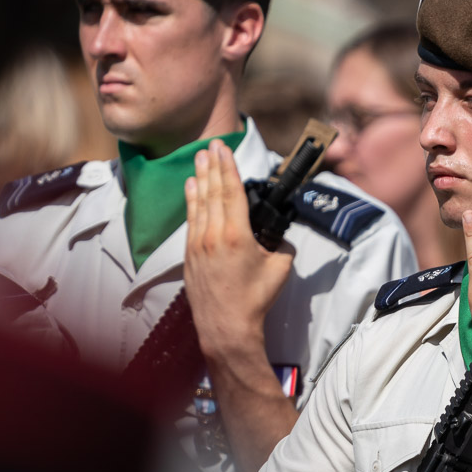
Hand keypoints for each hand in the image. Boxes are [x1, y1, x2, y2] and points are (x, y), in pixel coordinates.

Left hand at [183, 138, 295, 357]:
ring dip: (200, 178)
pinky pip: (191, 219)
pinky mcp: (190, 255)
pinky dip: (191, 200)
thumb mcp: (280, 269)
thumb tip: (278, 238)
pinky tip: (190, 187)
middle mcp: (214, 235)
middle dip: (212, 166)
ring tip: (198, 158)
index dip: (228, 168)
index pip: (233, 192)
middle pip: (213, 192)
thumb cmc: (254, 299)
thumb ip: (281, 246)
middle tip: (210, 145)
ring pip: (199, 203)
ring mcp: (198, 244)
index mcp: (238, 235)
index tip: (224, 150)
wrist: (226, 326)